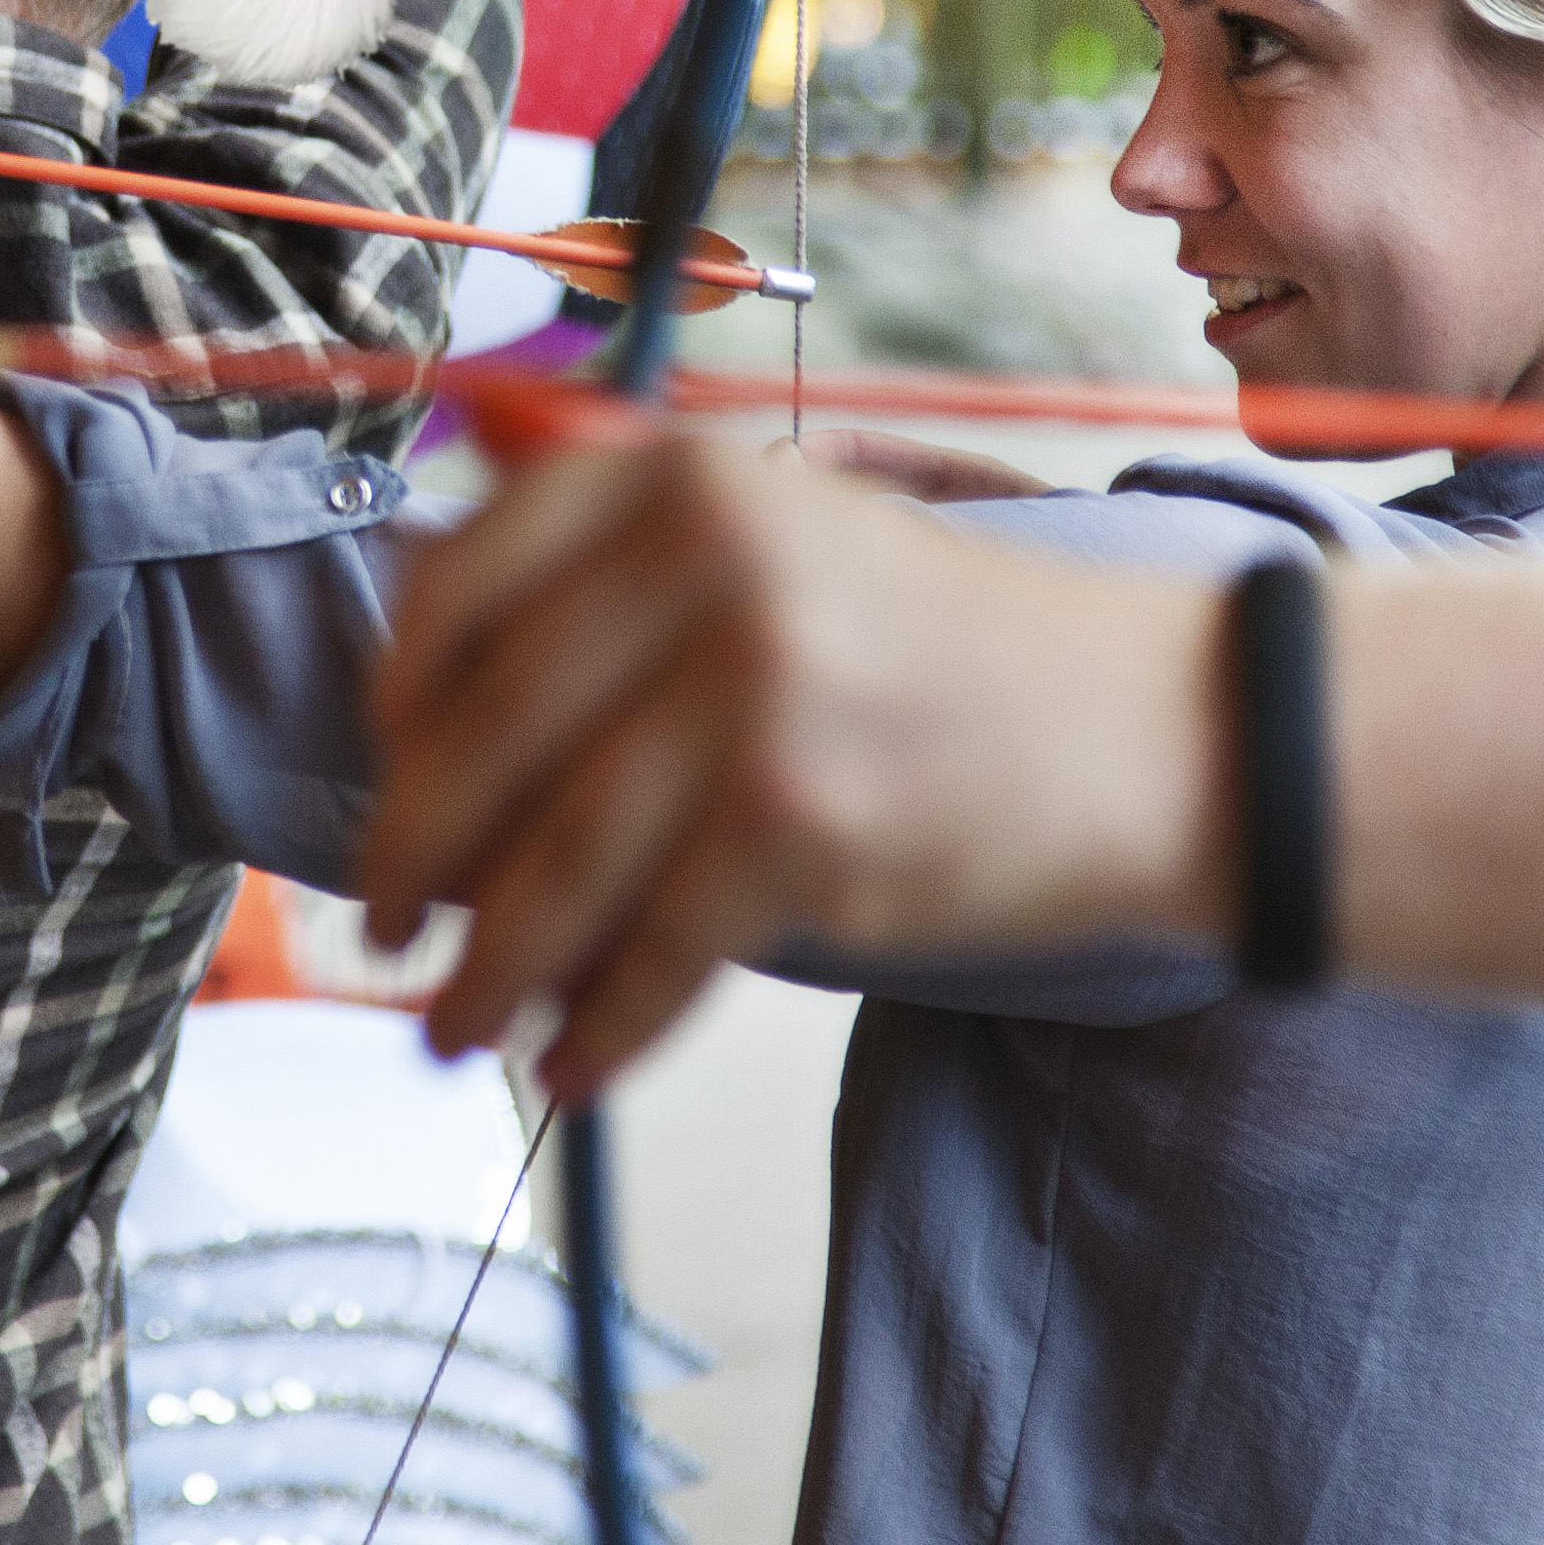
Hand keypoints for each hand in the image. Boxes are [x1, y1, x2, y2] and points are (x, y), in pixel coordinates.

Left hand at [362, 409, 1207, 1097]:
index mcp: (678, 478)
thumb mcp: (788, 541)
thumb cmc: (954, 654)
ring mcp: (750, 691)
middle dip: (414, 861)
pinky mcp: (798, 820)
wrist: (1160, 730)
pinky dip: (597, 1024)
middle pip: (485, 739)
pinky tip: (569, 1066)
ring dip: (485, 968)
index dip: (397, 709)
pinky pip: (650, 948)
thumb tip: (433, 721)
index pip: (460, 588)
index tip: (383, 783)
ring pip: (552, 861)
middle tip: (385, 938)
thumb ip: (623, 585)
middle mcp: (703, 563)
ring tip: (453, 1031)